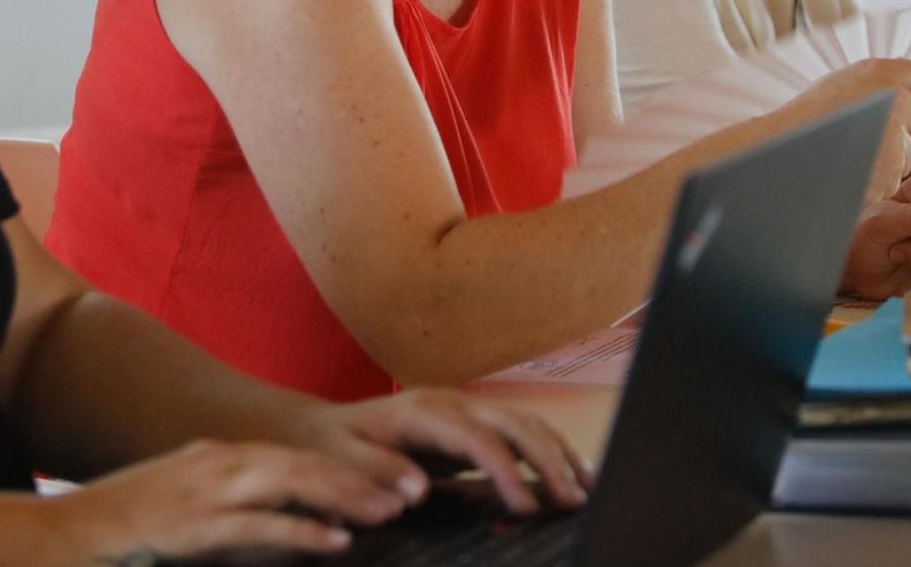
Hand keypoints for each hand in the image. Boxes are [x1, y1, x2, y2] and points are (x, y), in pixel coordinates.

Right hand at [54, 437, 414, 561]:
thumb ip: (242, 509)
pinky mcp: (193, 526)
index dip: (351, 466)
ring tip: (387, 512)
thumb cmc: (136, 522)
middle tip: (413, 491)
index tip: (397, 480)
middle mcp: (221, 464)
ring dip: (344, 497)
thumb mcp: (196, 504)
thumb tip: (295, 524)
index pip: (300, 455)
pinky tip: (336, 542)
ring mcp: (206, 492)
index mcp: (225, 457)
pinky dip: (300, 532)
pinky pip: (257, 527)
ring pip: (289, 484)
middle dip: (361, 476)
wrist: (74, 530)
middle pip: (305, 462)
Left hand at [294, 389, 592, 516]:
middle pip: (513, 423)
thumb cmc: (334, 448)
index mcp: (422, 413)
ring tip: (586, 489)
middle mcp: (450, 402)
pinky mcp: (471, 420)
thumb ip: (378, 474)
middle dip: (548, 459)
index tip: (527, 508)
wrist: (325, 427)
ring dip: (557, 452)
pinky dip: (549, 449)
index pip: (477, 438)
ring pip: (524, 421)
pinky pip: (519, 430)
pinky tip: (569, 475)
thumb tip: (418, 492)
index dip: (506, 471)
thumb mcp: (343, 460)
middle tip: (573, 501)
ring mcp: (464, 407)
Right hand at [783, 58, 910, 200]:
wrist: (778, 151)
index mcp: (886, 73)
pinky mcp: (890, 172)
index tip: (889, 103)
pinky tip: (850, 170)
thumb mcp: (846, 81)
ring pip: (907, 154)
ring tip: (850, 151)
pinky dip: (876, 179)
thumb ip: (885, 81)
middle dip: (898, 130)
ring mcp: (897, 140)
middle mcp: (898, 102)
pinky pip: (893, 178)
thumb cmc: (807, 118)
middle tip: (858, 131)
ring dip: (887, 158)